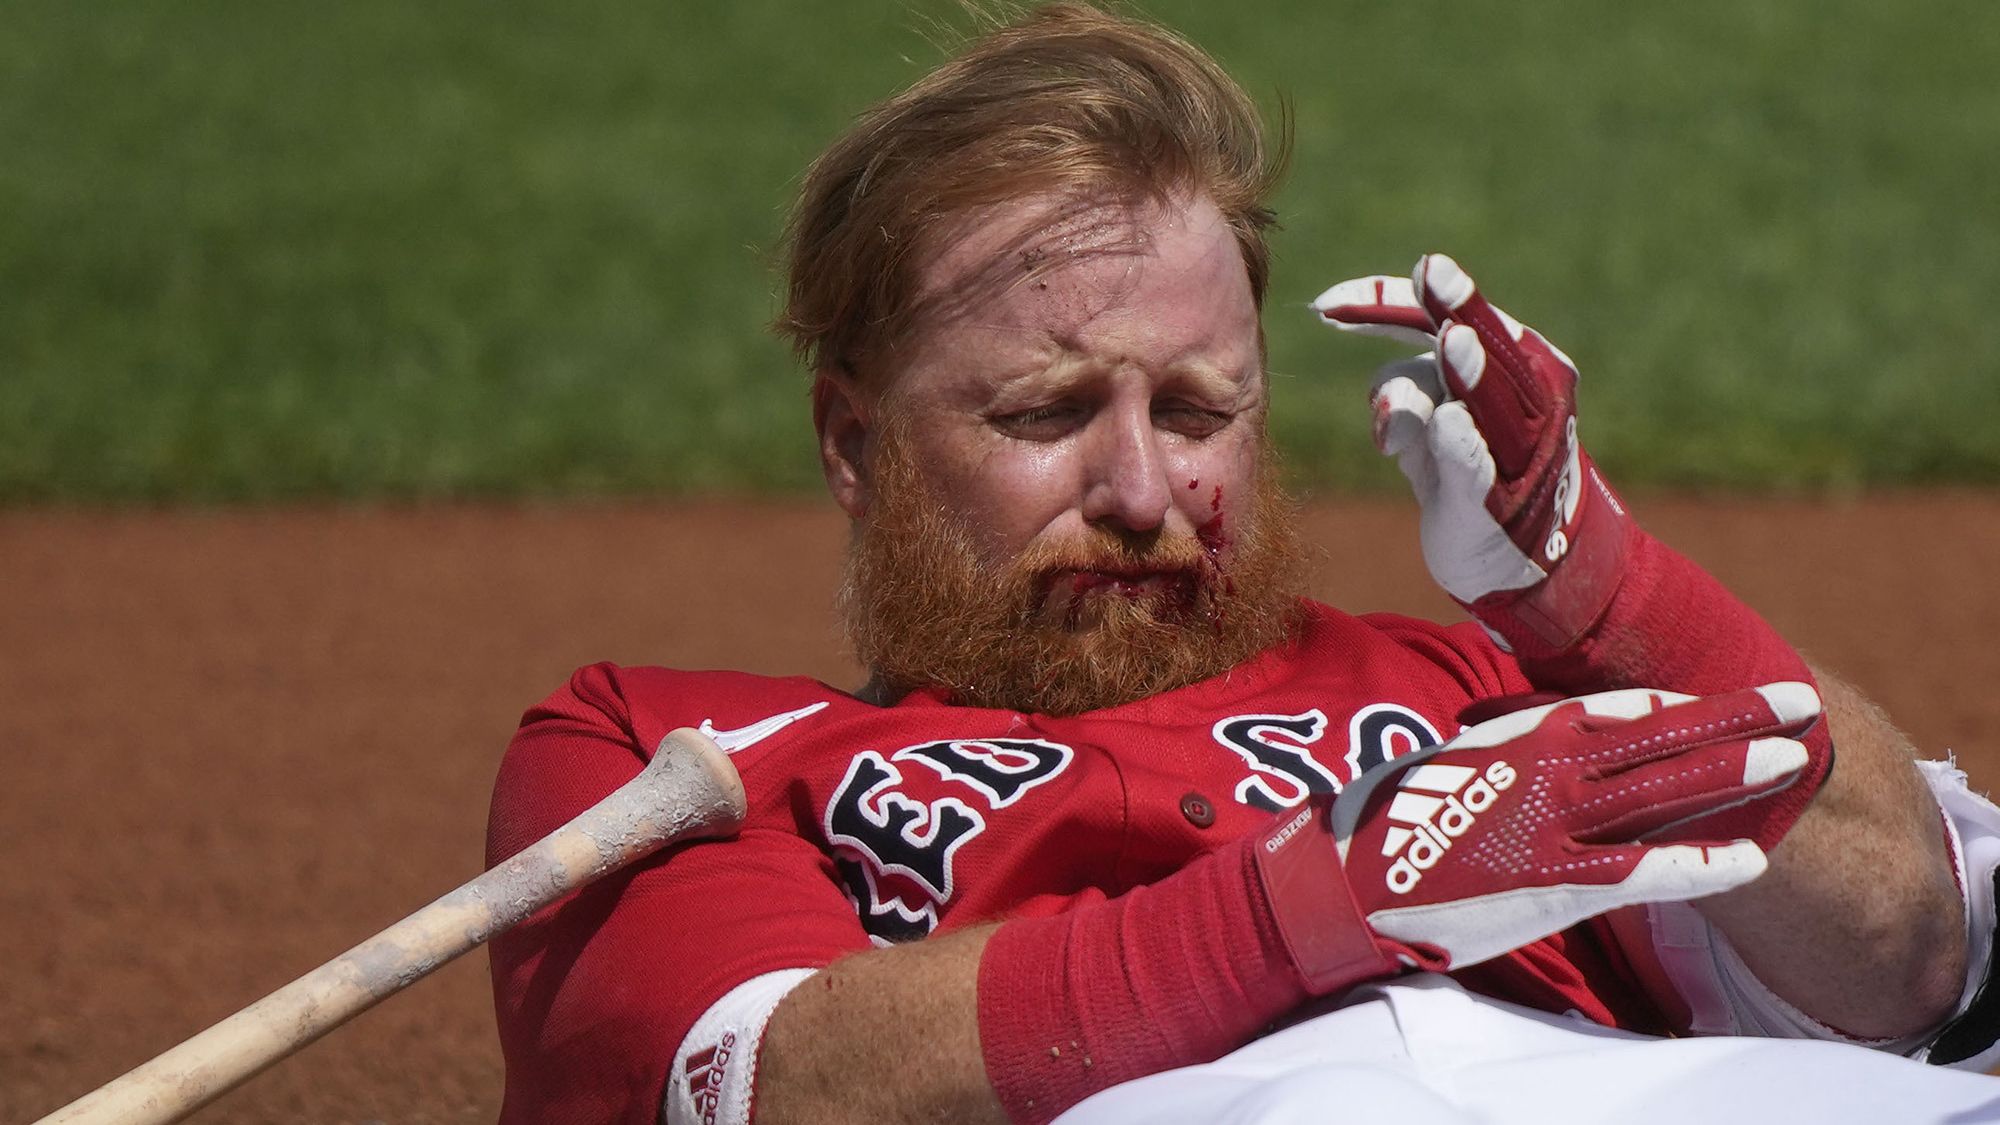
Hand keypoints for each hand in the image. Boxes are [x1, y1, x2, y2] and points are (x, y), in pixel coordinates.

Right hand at [1254, 682, 1821, 984]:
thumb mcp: (1450, 768)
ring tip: (1796, 760)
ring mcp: (1554, 822)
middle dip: (1734, 715)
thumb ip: (1500, 754)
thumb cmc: (1388, 824)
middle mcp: (1548, 768)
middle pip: (1661, 736)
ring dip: (1733, 773)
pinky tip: (1751, 862)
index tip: (1728, 698)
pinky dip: (1700, 864)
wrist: (1345, 874)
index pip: (1617, 708)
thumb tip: (1519, 738)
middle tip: (1801, 700)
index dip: (1680, 702)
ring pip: (1664, 789)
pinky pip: (1644, 869)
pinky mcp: (1554, 880)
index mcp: (1521, 736)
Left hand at [1311, 256, 1632, 652]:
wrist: (1516, 559)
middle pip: (1481, 341)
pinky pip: (1479, 465)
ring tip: (1451, 345)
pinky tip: (1451, 423)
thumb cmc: (1468, 470)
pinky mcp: (1501, 497)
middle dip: (1455, 306)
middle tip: (1433, 272)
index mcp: (1507, 362)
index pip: (1446, 317)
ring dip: (1467, 371)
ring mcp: (1522, 445)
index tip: (1328, 303)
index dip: (1391, 300)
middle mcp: (1527, 392)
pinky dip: (1464, 444)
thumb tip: (1375, 391)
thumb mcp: (1430, 424)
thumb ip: (1403, 392)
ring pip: (1486, 397)